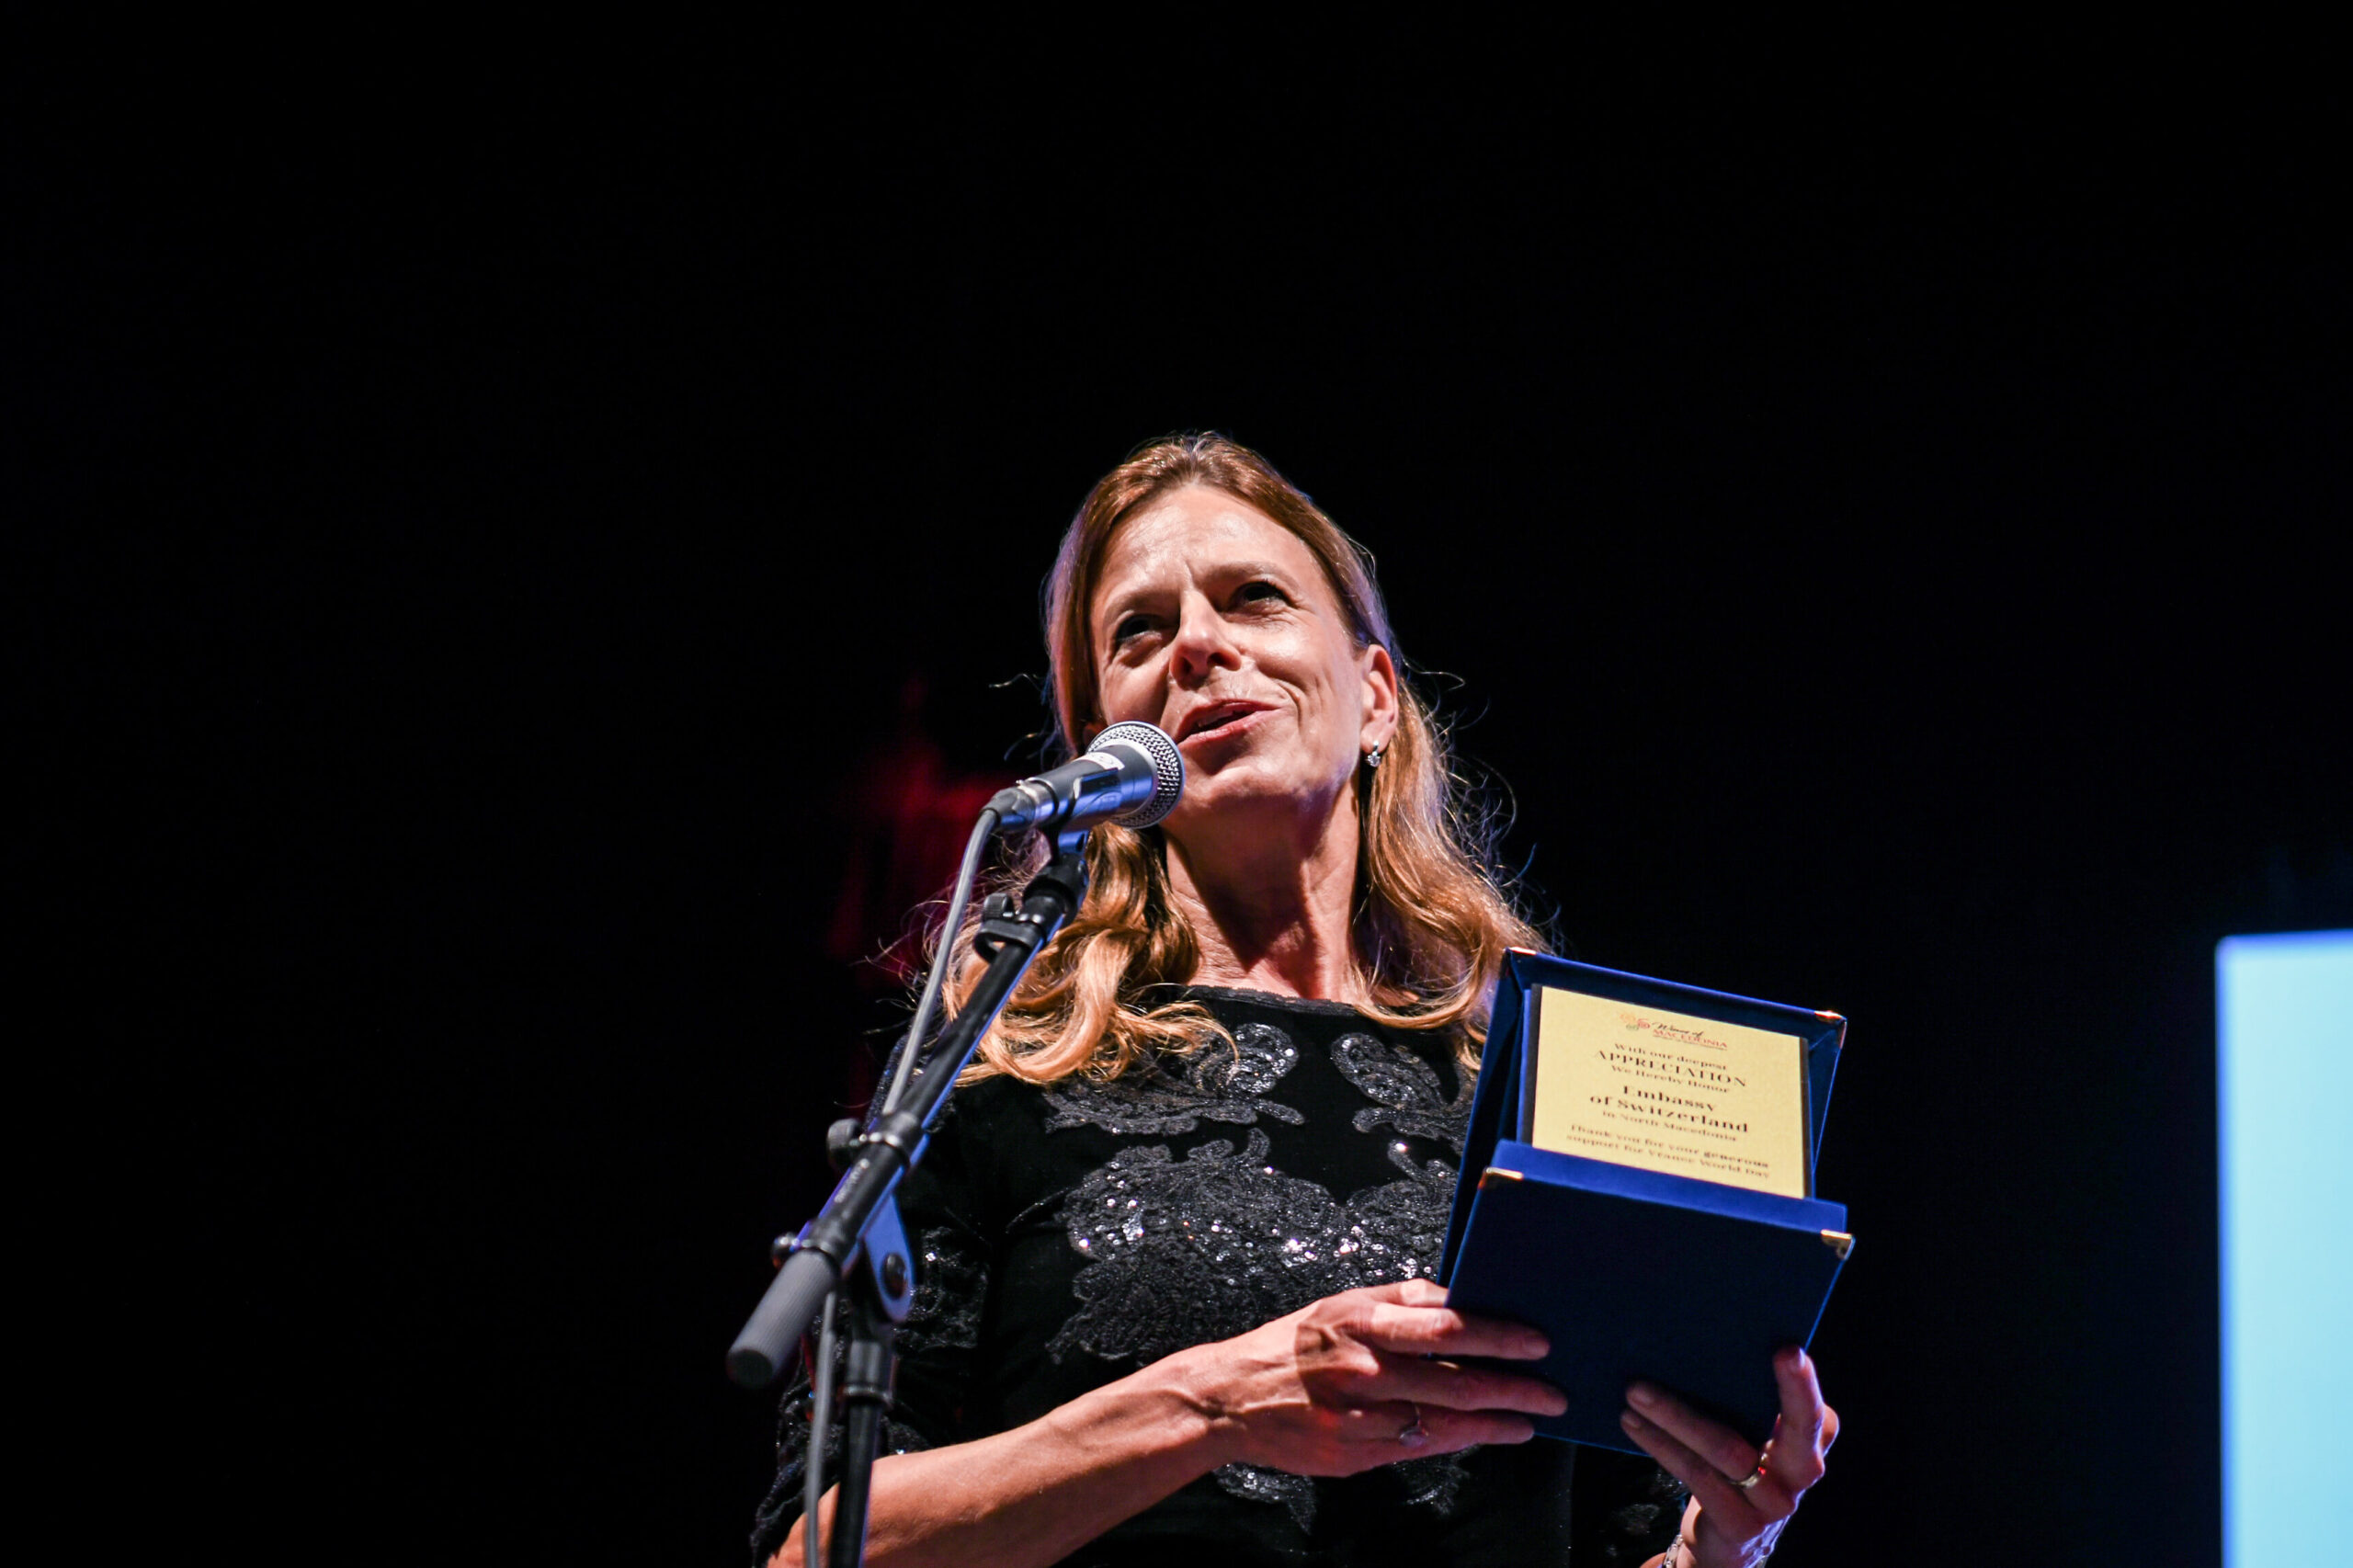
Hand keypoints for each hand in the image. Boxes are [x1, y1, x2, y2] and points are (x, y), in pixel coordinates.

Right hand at [1174, 1278, 1566, 1476]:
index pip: (1447, 1326)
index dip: (1499, 1335)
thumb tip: (1460, 1298)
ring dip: (1496, 1422)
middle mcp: (1363, 1370)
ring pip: (1445, 1422)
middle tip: (1554, 1393)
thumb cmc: (1294, 1345)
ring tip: (1530, 1420)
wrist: (1231, 1398)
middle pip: (1457, 1379)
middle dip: (1515, 1388)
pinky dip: (1458, 1441)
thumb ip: (1401, 1302)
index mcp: (1362, 1322)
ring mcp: (1358, 1417)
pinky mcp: (1352, 1455)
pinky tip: (1484, 1434)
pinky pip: (1419, 1448)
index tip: (1538, 1341)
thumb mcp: (1342, 1305)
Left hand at [1618, 1347, 1837, 1567]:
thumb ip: (1745, 1398)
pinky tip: (1632, 1423)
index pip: (1814, 1410)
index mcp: (1813, 1439)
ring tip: (1636, 1390)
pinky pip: (1696, 1474)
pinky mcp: (1740, 1524)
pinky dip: (1660, 1444)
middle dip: (1774, 1390)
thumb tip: (1694, 1341)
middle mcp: (1802, 1472)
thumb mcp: (1751, 1432)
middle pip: (1797, 1429)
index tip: (1786, 1349)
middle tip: (1734, 1359)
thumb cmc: (1739, 1463)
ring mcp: (1773, 1503)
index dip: (1803, 1382)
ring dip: (1674, 1415)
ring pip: (1726, 1448)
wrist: (1729, 1537)